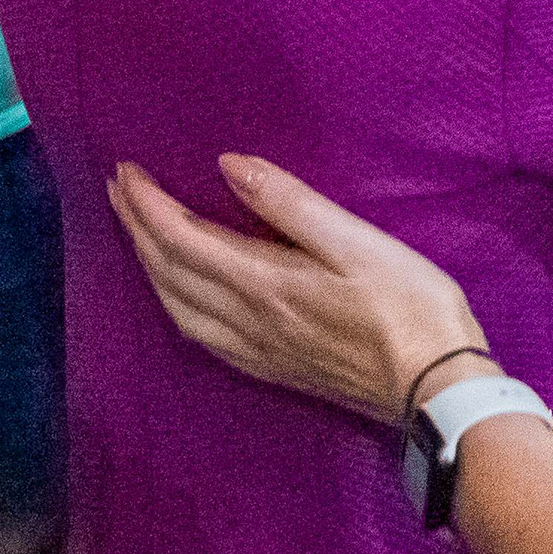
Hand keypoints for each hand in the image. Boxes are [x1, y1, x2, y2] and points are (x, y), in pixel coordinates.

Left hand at [111, 153, 487, 426]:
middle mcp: (249, 321)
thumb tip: (226, 164)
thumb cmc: (408, 304)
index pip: (184, 241)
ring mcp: (258, 351)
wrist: (436, 388)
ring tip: (137, 234)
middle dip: (137, 230)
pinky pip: (202, 335)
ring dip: (149, 268)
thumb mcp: (356, 241)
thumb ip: (289, 204)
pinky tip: (180, 299)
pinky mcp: (274, 369)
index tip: (124, 170)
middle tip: (117, 190)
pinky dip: (175, 306)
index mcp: (265, 283)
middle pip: (171, 274)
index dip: (148, 206)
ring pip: (179, 308)